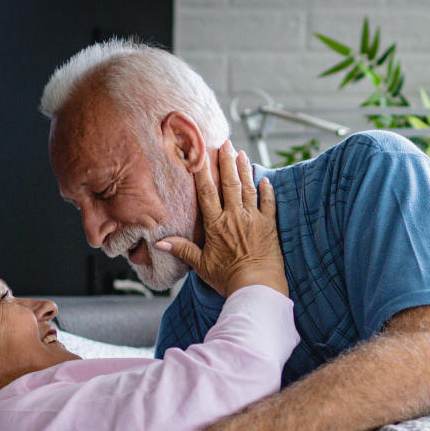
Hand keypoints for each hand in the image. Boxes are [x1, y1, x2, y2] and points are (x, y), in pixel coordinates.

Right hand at [155, 140, 287, 296]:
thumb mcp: (201, 265)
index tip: (201, 154)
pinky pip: (269, 203)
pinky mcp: (269, 226)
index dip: (203, 172)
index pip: (207, 192)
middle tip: (225, 143)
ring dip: (245, 170)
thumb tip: (159, 242)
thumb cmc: (228, 279)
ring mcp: (254, 219)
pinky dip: (267, 190)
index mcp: (216, 225)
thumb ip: (182, 249)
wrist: (256, 287)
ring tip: (242, 153)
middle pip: (229, 184)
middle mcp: (235, 217)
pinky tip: (265, 179)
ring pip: (249, 188)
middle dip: (227, 161)